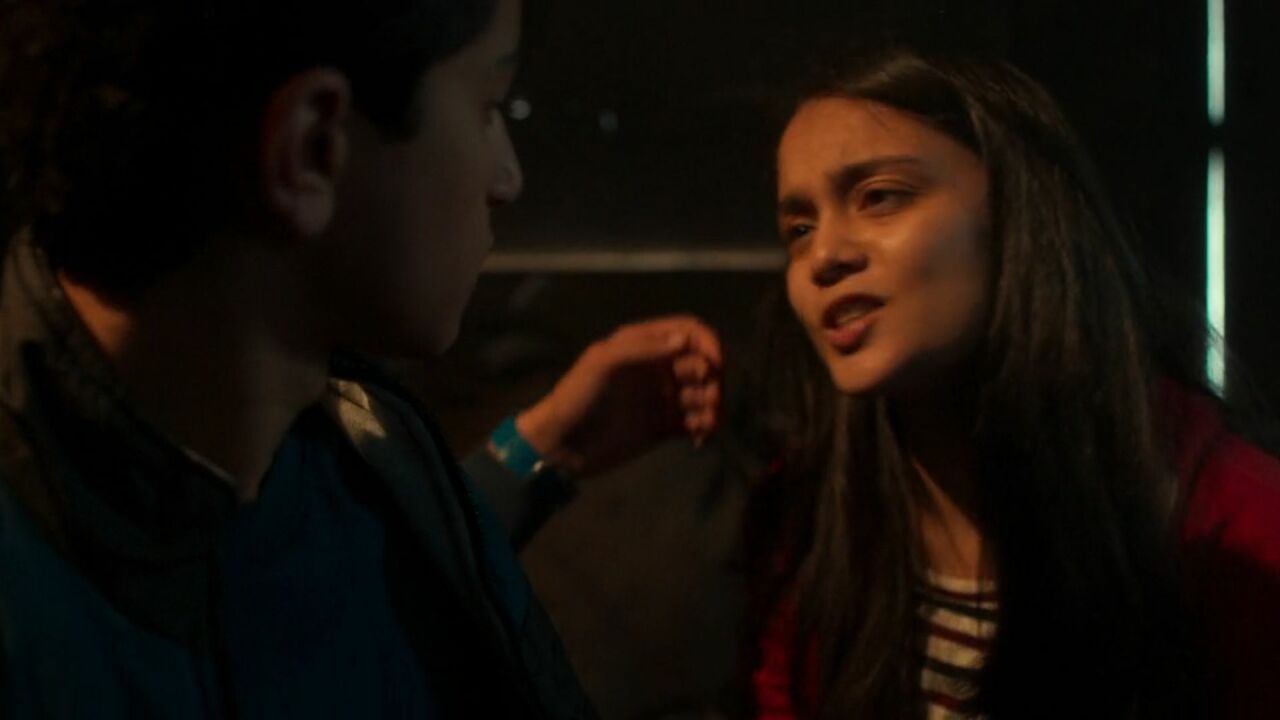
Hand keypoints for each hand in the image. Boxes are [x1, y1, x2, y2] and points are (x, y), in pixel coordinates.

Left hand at [514, 315, 722, 478]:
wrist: (563, 446)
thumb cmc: (578, 396)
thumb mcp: (603, 362)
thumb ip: (643, 348)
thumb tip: (684, 340)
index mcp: (643, 344)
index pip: (689, 331)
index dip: (707, 343)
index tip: (716, 364)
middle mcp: (658, 367)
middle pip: (703, 363)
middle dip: (713, 380)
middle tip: (708, 400)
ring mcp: (663, 397)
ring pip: (704, 394)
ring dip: (712, 405)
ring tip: (705, 423)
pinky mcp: (664, 426)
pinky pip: (696, 421)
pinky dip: (705, 426)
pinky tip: (699, 437)